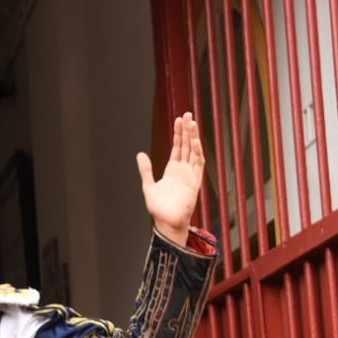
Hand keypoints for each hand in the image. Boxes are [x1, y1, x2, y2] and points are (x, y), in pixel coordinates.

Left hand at [136, 113, 205, 245]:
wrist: (167, 222)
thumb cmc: (159, 208)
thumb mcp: (149, 185)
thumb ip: (146, 170)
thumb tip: (140, 154)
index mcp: (173, 170)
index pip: (178, 147)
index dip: (179, 133)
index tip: (179, 119)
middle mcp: (183, 170)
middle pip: (186, 146)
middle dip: (187, 130)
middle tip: (187, 114)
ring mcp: (190, 175)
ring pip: (193, 152)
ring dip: (193, 138)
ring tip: (192, 123)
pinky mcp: (195, 183)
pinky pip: (198, 165)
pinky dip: (197, 153)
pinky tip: (195, 142)